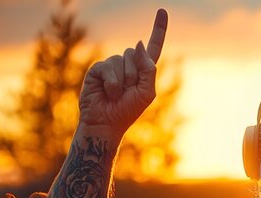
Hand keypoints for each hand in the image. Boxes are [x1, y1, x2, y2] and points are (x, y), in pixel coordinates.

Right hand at [78, 8, 167, 133]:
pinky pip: (108, 67)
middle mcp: (128, 64)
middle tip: (127, 92)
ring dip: (123, 81)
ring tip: (116, 94)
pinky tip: (106, 92)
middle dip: (134, 74)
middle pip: (135, 53)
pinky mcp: (98, 68)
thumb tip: (137, 43)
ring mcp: (112, 65)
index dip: (158, 29)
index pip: (153, 46)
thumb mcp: (147, 92)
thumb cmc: (128, 111)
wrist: (106, 122)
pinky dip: (111, 83)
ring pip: (122, 59)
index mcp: (143, 70)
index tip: (162, 11)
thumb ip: (148, 68)